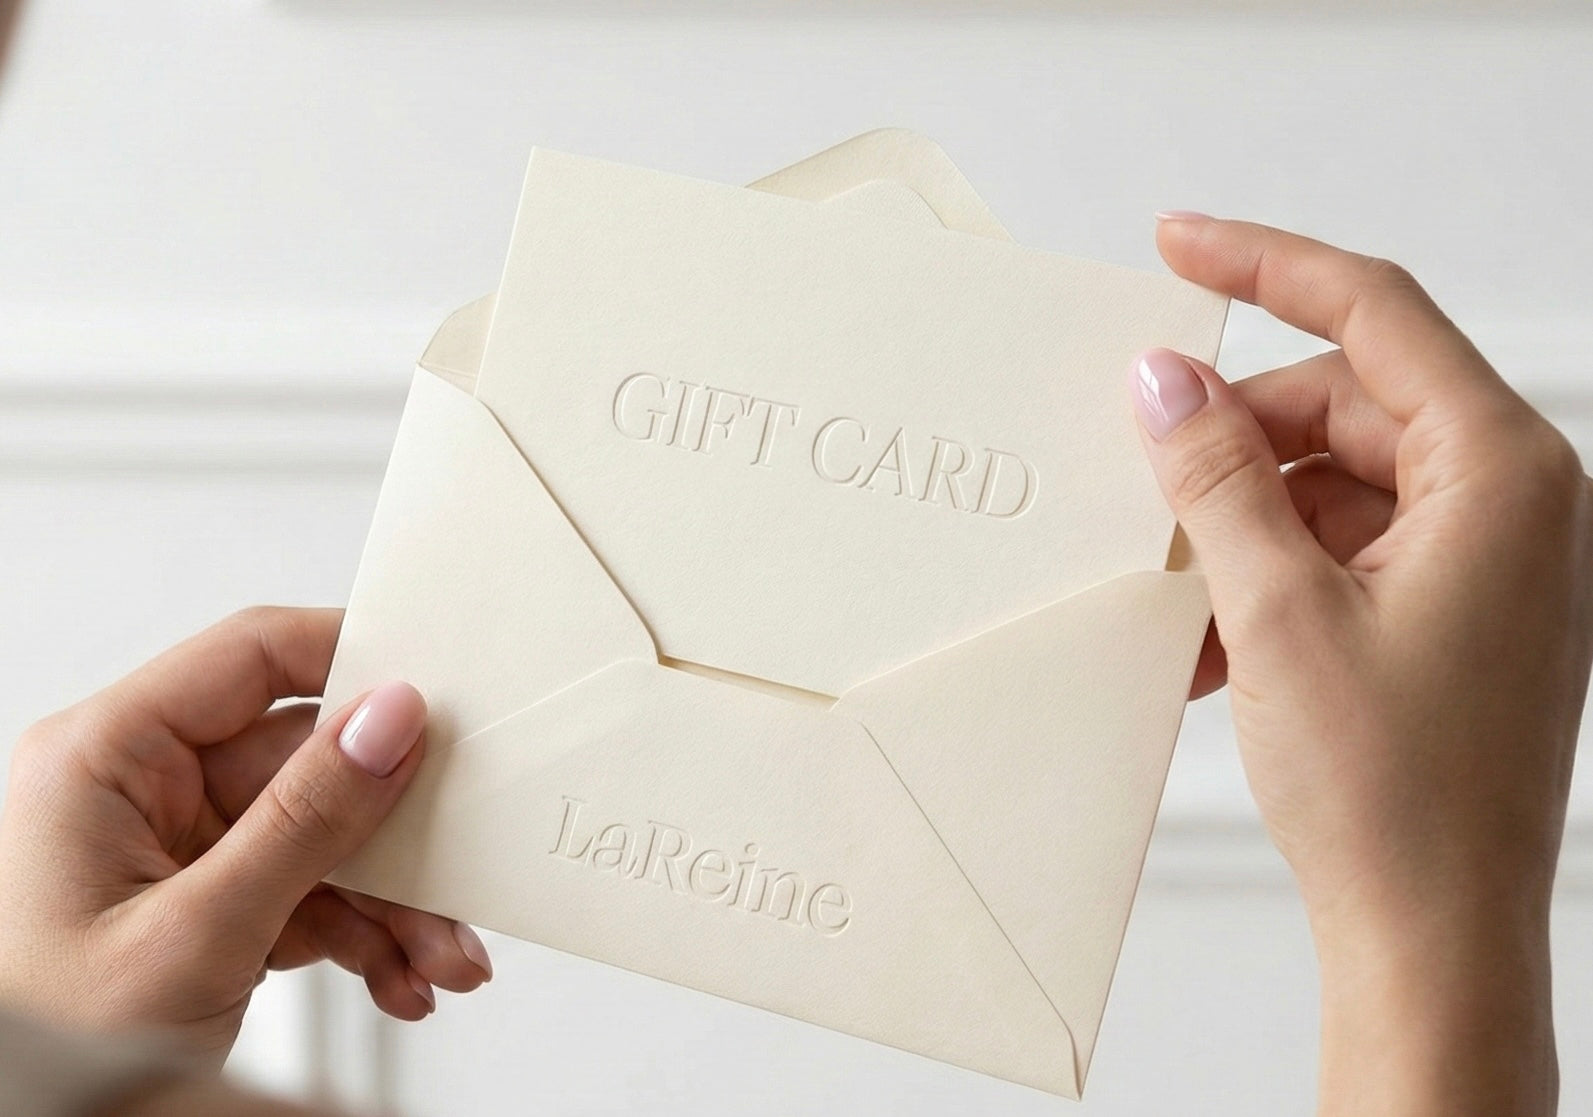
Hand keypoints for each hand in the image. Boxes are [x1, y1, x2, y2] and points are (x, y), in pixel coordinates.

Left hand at [0, 607, 491, 1063]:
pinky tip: (398, 975)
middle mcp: (143, 789)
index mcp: (107, 757)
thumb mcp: (192, 933)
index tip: (438, 691)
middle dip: (394, 836)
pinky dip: (362, 936)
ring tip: (437, 956)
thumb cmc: (45, 1048)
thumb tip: (388, 721)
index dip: (352, 658)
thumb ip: (303, 821)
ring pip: (323, 836)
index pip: (253, 656)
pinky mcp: (205, 901)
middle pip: (308, 764)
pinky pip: (309, 891)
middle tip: (455, 871)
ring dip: (392, 902)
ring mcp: (176, 847)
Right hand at [1131, 215, 1591, 1115]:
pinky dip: (1274, 573)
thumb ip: (1217, 479)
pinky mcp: (1452, 609)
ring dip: (1246, 523)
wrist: (1436, 938)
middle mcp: (1509, 500)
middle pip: (1344, 403)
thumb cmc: (1395, 796)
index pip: (1373, 311)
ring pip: (1335, 481)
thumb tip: (1167, 383)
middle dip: (1238, 439)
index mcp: (1500, 472)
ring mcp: (1485, 558)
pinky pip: (1345, 548)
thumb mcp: (1278, 612)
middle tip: (1149, 477)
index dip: (1263, 263)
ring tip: (1184, 590)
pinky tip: (1217, 639)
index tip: (1179, 243)